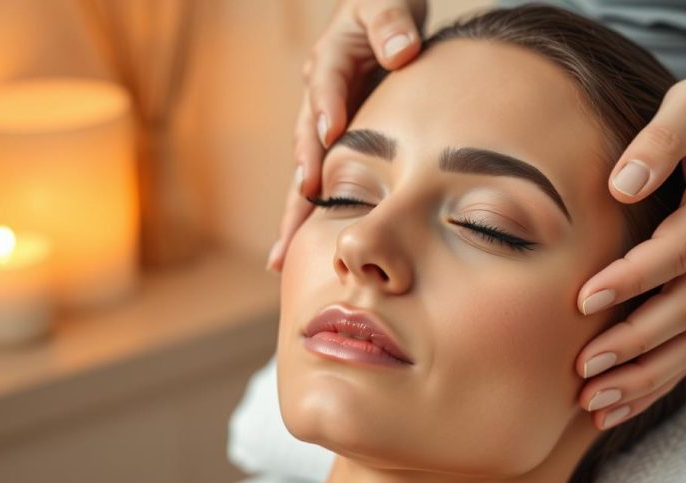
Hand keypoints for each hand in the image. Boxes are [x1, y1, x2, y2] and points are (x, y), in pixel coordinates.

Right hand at [267, 0, 426, 271]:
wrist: (387, 26)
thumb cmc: (389, 11)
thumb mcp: (389, 2)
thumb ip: (392, 22)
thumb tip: (401, 52)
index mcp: (331, 59)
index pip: (327, 80)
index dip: (328, 105)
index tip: (331, 132)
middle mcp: (318, 98)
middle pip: (305, 140)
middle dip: (302, 176)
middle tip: (302, 206)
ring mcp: (322, 128)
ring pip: (304, 172)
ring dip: (295, 211)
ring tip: (284, 253)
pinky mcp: (332, 150)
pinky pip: (317, 186)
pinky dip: (307, 219)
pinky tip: (293, 255)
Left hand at [574, 63, 685, 429]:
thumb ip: (661, 139)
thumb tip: (622, 183)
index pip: (676, 252)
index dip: (631, 280)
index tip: (583, 300)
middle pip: (685, 311)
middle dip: (633, 346)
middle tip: (582, 369)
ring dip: (645, 377)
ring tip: (596, 405)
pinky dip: (661, 376)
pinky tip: (622, 401)